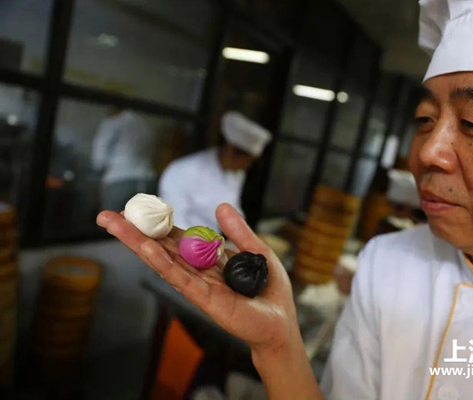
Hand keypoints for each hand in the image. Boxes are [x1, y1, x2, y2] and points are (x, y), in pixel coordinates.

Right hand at [96, 204, 297, 353]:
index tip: (134, 209)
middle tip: (107, 216)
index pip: (176, 238)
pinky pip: (179, 278)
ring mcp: (197, 285)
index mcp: (207, 258)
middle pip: (161, 247)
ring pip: (162, 260)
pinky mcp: (204, 298)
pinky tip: (146, 248)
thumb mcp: (257, 251)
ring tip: (116, 225)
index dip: (156, 224)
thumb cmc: (269, 289)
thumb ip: (239, 231)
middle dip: (134, 231)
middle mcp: (196, 271)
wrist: (280, 321)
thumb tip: (221, 206)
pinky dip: (162, 262)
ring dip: (138, 243)